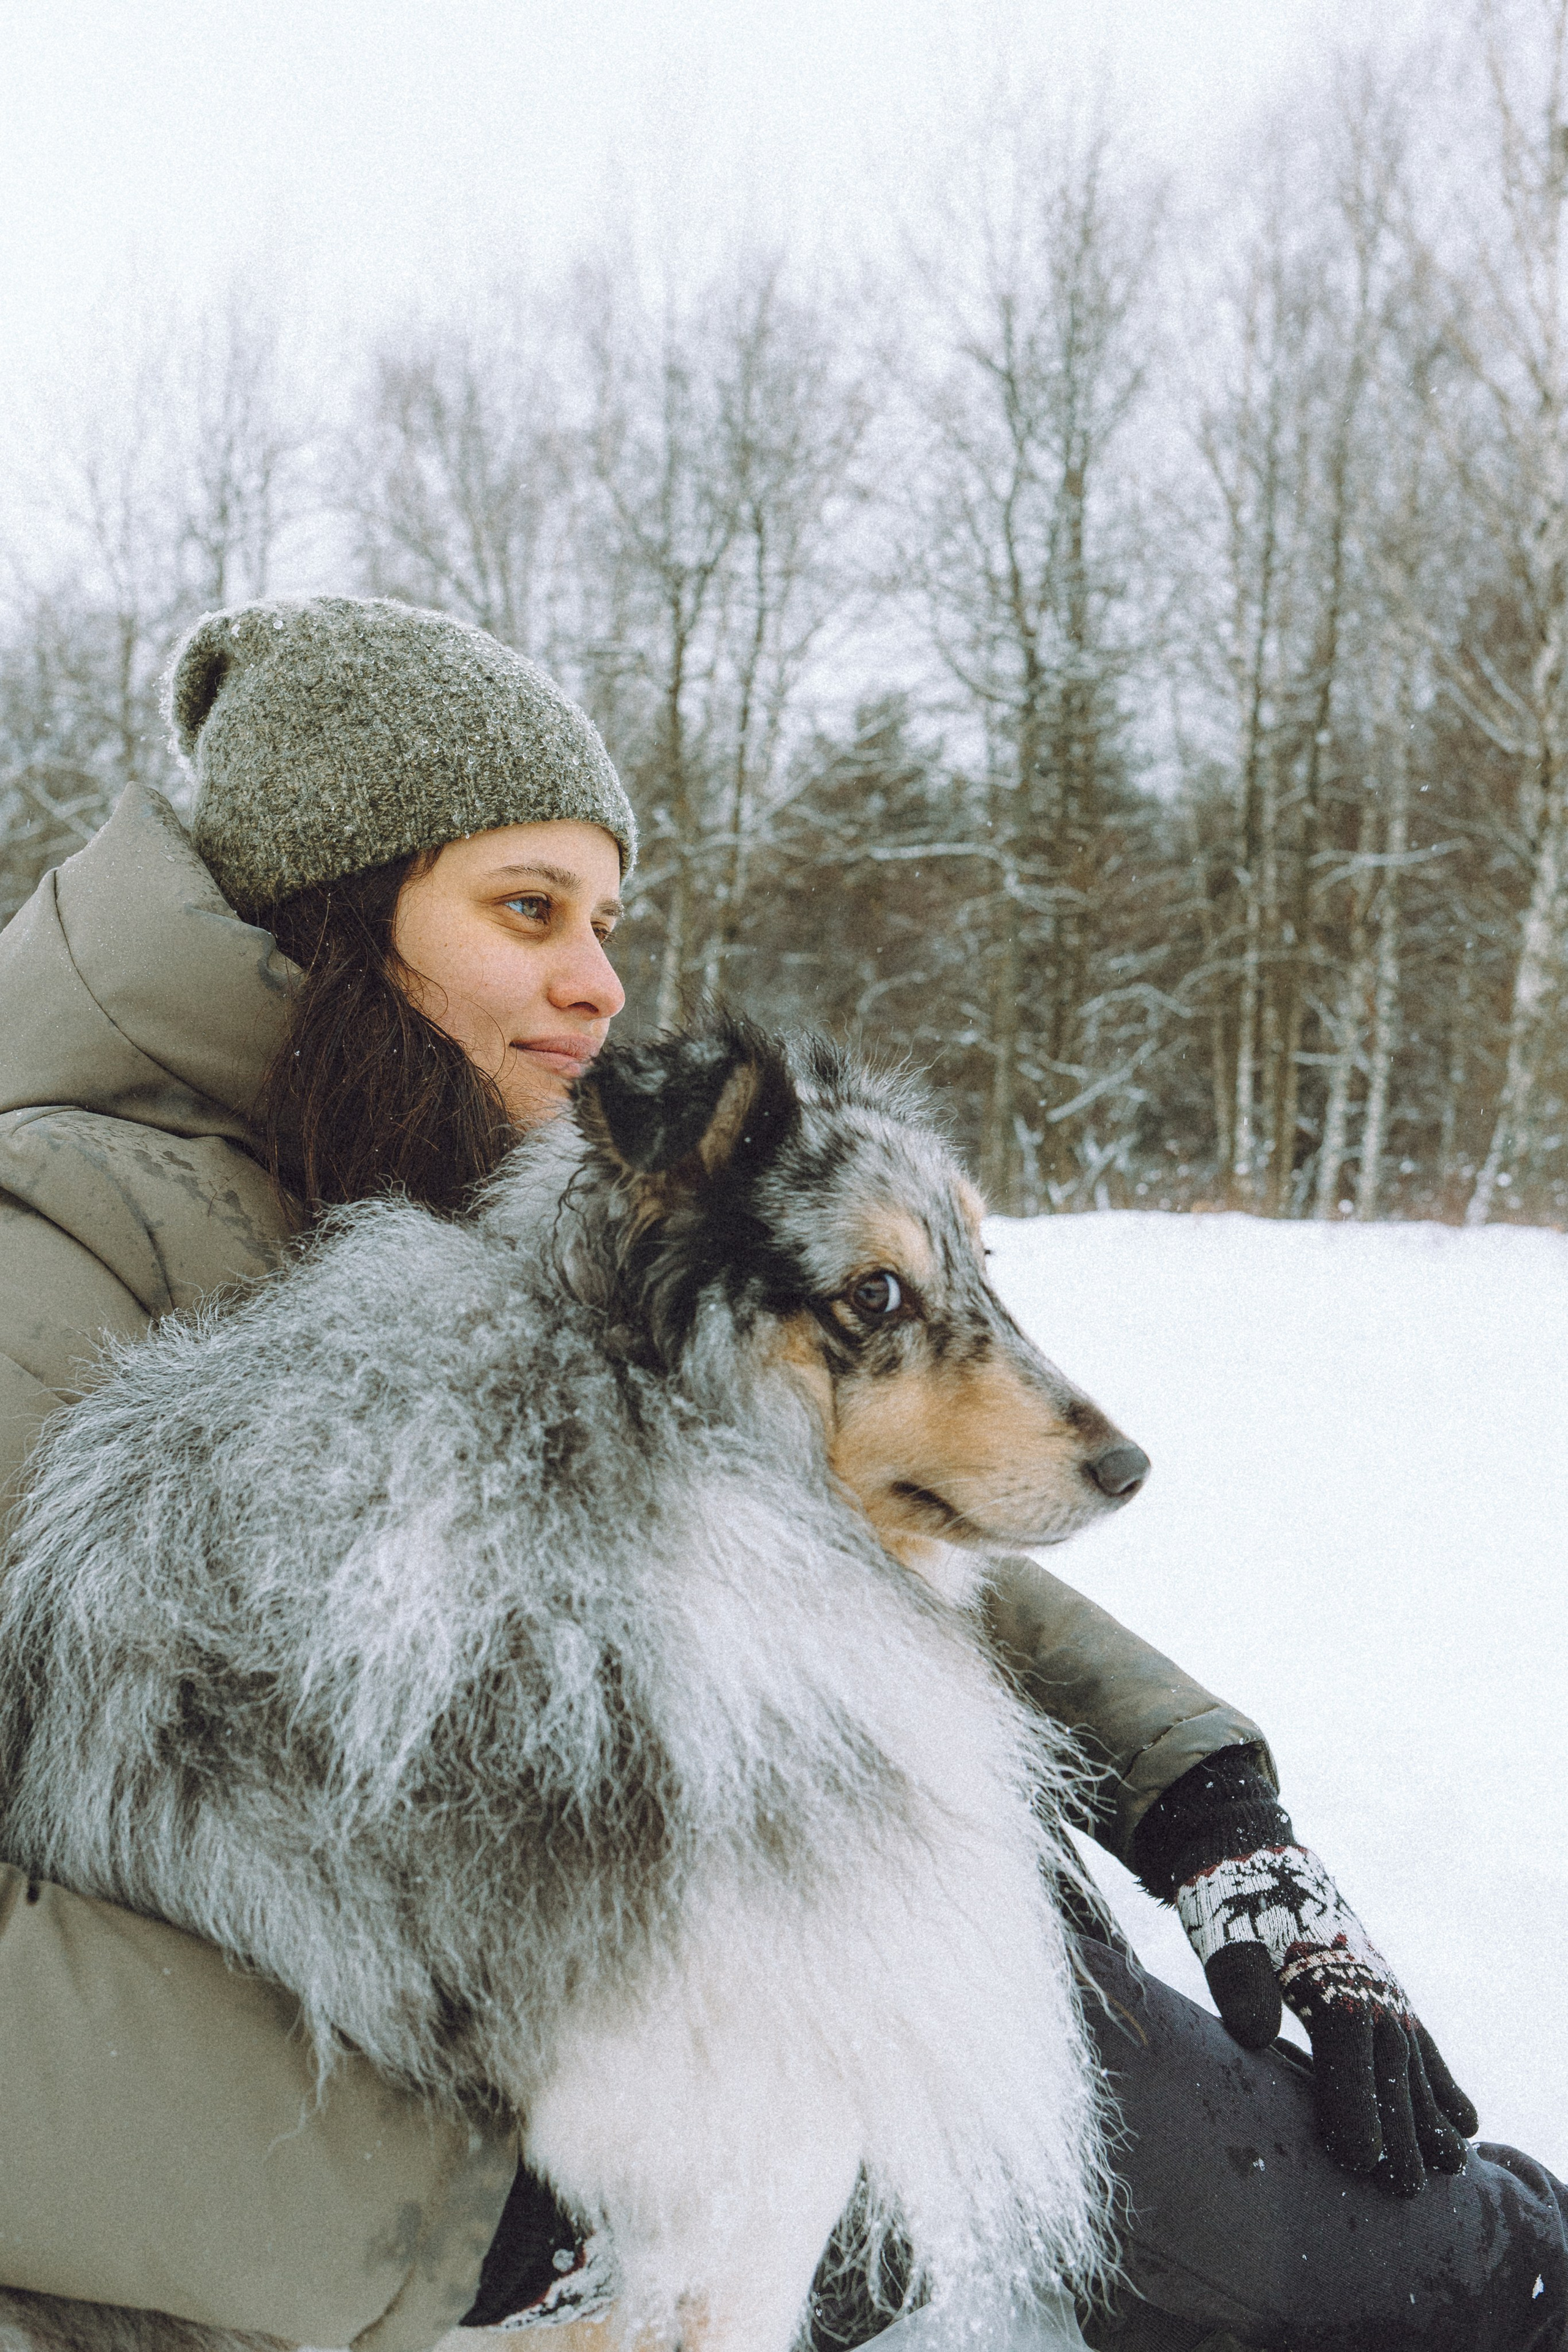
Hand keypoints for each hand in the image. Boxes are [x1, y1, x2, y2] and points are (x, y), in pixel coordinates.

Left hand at [1176, 1841, 1478, 2194]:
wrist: (1255, 1853)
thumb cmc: (1235, 1904)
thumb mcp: (1227, 1939)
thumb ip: (1240, 1986)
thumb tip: (1251, 2037)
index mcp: (1328, 1979)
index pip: (1350, 2055)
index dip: (1357, 2109)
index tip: (1360, 2163)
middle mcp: (1367, 1987)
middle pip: (1391, 2070)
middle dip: (1401, 2132)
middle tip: (1407, 2192)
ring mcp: (1382, 1988)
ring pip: (1414, 2061)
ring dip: (1431, 2115)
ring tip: (1452, 2166)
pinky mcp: (1384, 1989)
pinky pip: (1421, 2042)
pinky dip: (1442, 2081)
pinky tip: (1464, 2121)